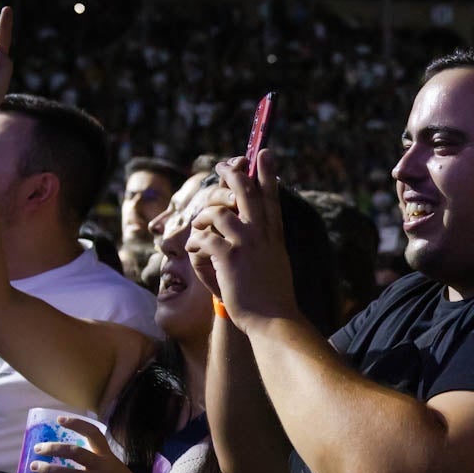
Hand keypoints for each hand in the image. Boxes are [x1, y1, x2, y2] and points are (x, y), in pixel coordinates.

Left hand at [29, 416, 151, 472]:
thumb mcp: (113, 465)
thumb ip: (95, 460)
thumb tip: (69, 455)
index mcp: (107, 455)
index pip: (93, 433)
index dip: (76, 424)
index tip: (60, 420)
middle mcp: (102, 465)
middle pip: (76, 452)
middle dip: (54, 449)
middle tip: (38, 448)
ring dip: (49, 469)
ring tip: (34, 466)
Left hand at [186, 150, 301, 333]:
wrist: (274, 320)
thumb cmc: (272, 296)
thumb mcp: (277, 262)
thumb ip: (268, 243)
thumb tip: (263, 230)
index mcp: (274, 235)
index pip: (271, 196)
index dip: (267, 172)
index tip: (263, 152)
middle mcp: (262, 234)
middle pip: (245, 191)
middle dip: (231, 175)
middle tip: (221, 166)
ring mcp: (246, 244)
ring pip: (217, 213)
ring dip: (203, 218)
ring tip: (200, 229)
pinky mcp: (229, 258)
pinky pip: (204, 238)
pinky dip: (196, 244)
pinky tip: (197, 253)